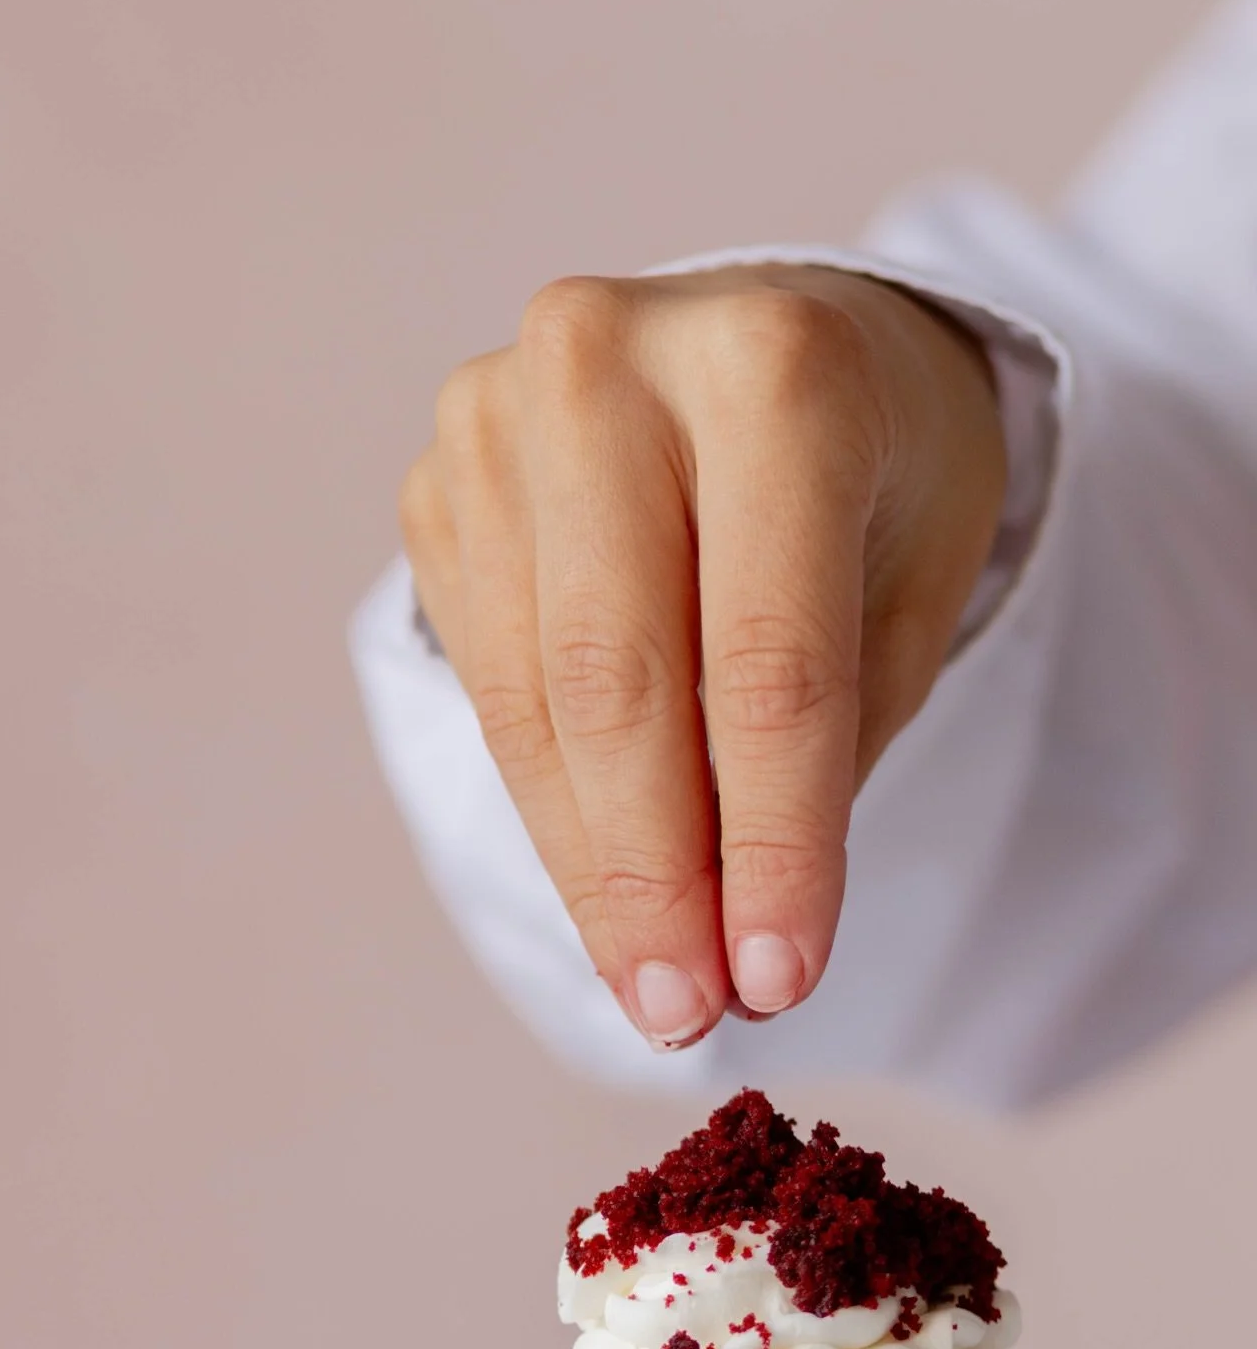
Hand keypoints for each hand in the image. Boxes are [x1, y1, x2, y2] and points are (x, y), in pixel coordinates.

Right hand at [398, 264, 1006, 1047]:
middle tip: (687, 1009)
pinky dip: (548, 800)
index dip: (772, 837)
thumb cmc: (867, 465)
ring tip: (652, 979)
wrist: (771, 338)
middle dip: (653, 874)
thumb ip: (829, 742)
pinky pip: (484, 682)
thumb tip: (737, 947)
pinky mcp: (435, 482)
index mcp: (770, 368)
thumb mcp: (911, 581)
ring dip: (590, 863)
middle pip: (618, 682)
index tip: (778, 979)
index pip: (767, 656)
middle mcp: (607, 364)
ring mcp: (494, 417)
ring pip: (530, 700)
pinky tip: (605, 873)